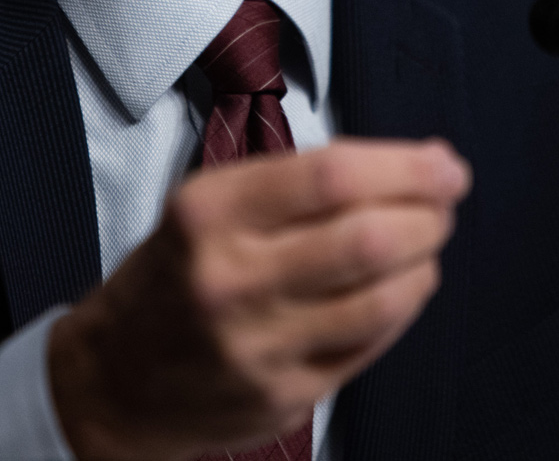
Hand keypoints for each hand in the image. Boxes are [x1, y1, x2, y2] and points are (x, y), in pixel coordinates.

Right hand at [47, 137, 470, 460]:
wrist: (113, 380)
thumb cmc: (174, 277)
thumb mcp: (206, 206)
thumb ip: (293, 186)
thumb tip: (407, 166)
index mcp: (209, 213)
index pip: (332, 176)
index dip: (405, 167)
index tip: (442, 163)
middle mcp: (231, 279)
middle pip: (366, 238)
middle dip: (428, 213)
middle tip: (446, 200)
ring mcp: (258, 346)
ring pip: (380, 299)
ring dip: (423, 262)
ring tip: (427, 243)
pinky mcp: (283, 396)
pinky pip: (368, 345)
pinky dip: (400, 309)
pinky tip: (400, 289)